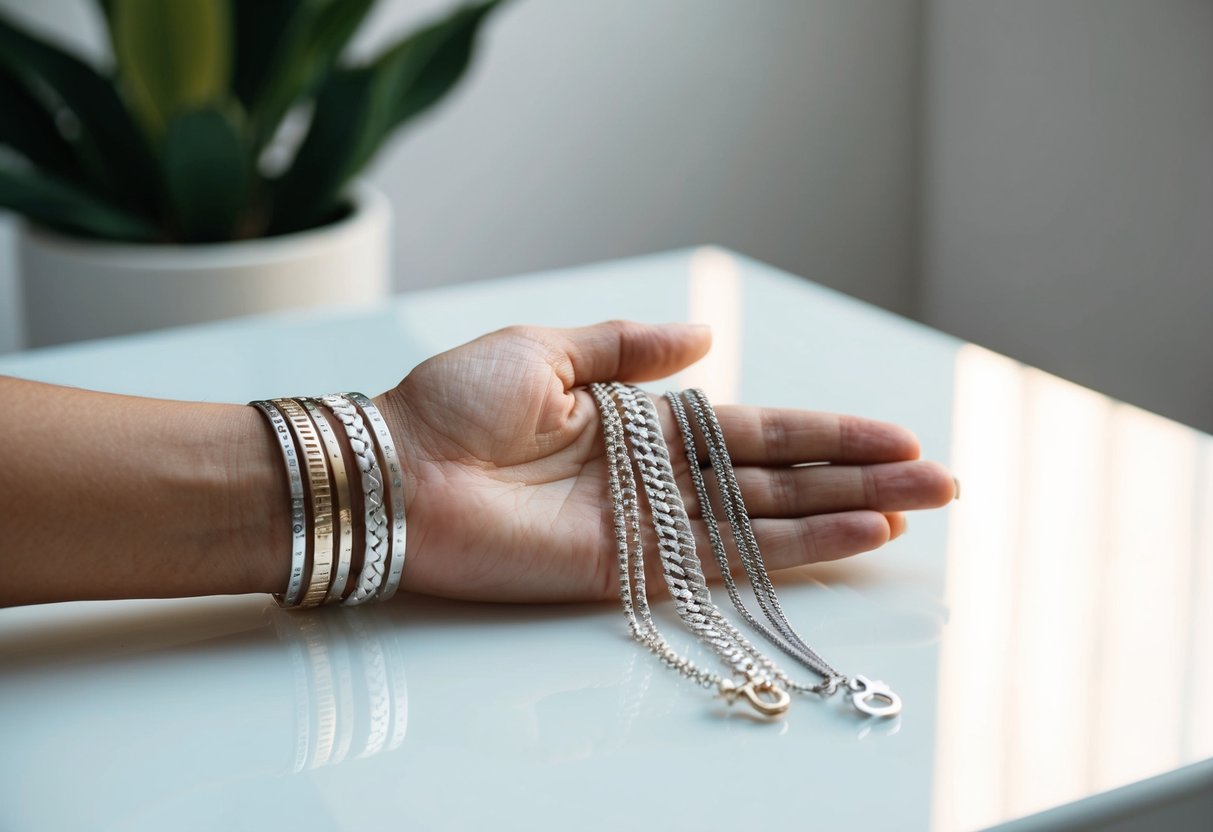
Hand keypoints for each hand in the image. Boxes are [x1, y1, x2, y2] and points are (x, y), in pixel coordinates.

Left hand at [375, 321, 955, 602]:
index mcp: (640, 421)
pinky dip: (790, 549)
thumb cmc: (455, 404)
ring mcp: (649, 524)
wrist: (396, 468)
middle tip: (942, 479)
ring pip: (766, 518)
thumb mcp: (547, 351)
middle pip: (778, 476)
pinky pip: (721, 557)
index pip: (753, 428)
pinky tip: (851, 537)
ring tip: (917, 510)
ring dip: (845, 514)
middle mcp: (656, 475)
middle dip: (859, 477)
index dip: (824, 434)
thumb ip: (628, 347)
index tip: (893, 436)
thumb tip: (705, 337)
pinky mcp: (628, 566)